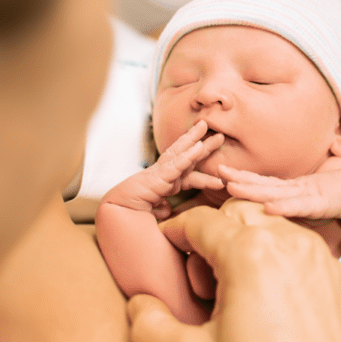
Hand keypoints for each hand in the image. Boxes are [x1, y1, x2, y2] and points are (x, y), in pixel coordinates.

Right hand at [103, 120, 224, 218]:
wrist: (119, 215)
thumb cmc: (134, 213)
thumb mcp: (156, 212)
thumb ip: (163, 209)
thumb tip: (167, 209)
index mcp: (168, 184)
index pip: (190, 175)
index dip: (206, 175)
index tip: (221, 178)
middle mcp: (165, 175)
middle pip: (187, 157)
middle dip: (203, 146)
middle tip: (219, 135)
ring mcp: (161, 174)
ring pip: (180, 152)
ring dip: (194, 139)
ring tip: (205, 126)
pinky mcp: (157, 177)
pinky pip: (176, 164)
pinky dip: (188, 156)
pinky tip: (198, 146)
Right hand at [127, 199, 340, 341]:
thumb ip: (150, 323)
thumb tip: (141, 304)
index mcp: (253, 255)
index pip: (201, 219)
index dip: (176, 233)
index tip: (166, 252)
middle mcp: (297, 248)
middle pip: (244, 214)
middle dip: (216, 234)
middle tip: (201, 282)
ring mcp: (329, 268)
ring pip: (280, 231)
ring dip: (252, 248)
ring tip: (237, 298)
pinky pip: (309, 259)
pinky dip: (285, 269)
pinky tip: (273, 313)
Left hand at [218, 157, 340, 220]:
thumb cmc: (337, 196)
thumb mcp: (310, 205)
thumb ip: (293, 207)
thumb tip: (272, 214)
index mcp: (291, 190)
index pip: (262, 183)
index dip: (242, 177)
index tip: (222, 173)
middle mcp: (295, 189)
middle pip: (262, 184)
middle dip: (239, 178)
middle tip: (218, 171)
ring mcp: (306, 194)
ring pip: (274, 192)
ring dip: (252, 190)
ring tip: (232, 187)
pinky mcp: (319, 202)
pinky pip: (298, 207)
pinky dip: (283, 208)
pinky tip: (268, 208)